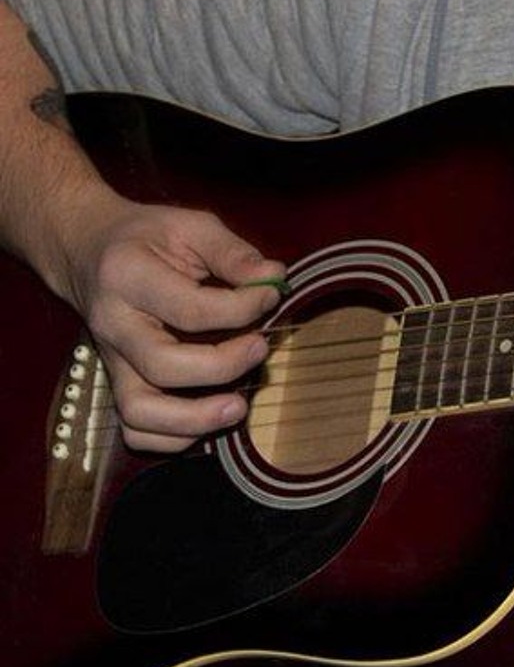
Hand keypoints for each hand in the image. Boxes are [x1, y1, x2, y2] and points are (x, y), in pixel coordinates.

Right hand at [58, 188, 284, 452]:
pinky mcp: (117, 384)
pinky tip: (209, 419)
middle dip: (222, 367)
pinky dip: (173, 440)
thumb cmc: (146, 238)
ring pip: (140, 413)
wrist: (87, 251)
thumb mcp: (190, 226)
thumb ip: (232, 252)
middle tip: (261, 348)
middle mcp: (114, 325)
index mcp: (128, 278)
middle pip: (163, 367)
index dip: (241, 308)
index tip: (271, 295)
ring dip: (195, 420)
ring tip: (238, 407)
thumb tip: (273, 277)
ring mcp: (112, 361)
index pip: (190, 309)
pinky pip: (136, 432)